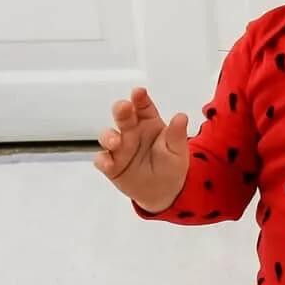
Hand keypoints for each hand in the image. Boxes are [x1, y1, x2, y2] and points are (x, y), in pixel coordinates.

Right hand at [93, 87, 189, 212]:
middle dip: (121, 109)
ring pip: (107, 135)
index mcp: (149, 123)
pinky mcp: (111, 165)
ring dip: (109, 136)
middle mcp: (131, 131)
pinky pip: (102, 160)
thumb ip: (177, 134)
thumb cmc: (171, 164)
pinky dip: (103, 160)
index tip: (139, 92)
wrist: (164, 191)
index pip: (143, 106)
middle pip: (122, 116)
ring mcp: (119, 147)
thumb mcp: (178, 150)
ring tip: (116, 142)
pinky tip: (109, 163)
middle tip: (124, 108)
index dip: (139, 98)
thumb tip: (182, 116)